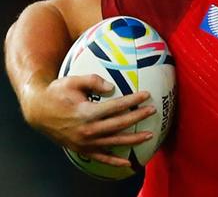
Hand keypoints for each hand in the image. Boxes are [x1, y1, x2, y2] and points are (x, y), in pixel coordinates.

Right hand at [21, 74, 155, 166]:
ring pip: (114, 142)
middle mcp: (87, 130)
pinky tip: (127, 164)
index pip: (115, 106)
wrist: (38, 112)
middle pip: (119, 124)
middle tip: (152, 110)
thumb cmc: (56, 93)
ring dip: (133, 139)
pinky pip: (100, 157)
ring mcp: (84, 142)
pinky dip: (114, 161)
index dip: (132, 100)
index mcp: (86, 113)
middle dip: (137, 117)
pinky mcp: (81, 149)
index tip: (146, 94)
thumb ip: (93, 81)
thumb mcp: (72, 81)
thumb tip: (112, 87)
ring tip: (149, 135)